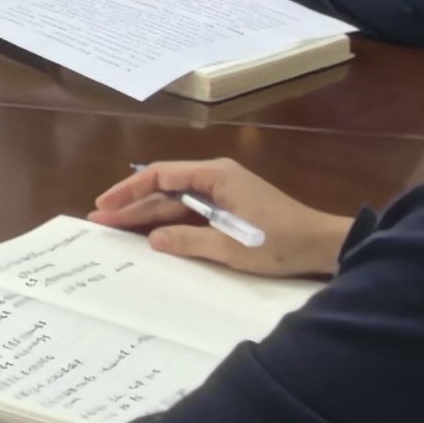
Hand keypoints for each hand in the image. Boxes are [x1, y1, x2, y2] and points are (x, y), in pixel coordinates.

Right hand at [90, 158, 349, 277]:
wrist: (323, 245)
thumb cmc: (279, 243)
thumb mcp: (230, 247)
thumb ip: (187, 241)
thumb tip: (153, 239)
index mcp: (215, 176)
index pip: (161, 176)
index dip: (129, 190)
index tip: (105, 204)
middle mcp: (217, 178)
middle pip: (166, 189)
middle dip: (133, 204)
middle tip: (100, 219)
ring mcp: (225, 192)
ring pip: (177, 201)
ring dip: (149, 214)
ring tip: (117, 226)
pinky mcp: (232, 208)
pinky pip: (192, 211)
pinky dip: (171, 222)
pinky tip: (153, 233)